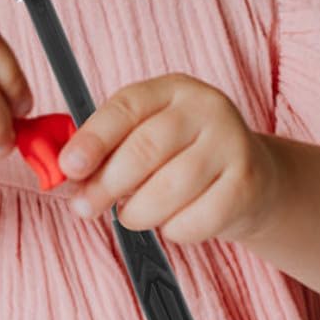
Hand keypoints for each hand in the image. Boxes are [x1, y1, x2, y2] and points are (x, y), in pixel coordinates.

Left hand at [56, 73, 280, 244]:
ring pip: (169, 188)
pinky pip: (195, 219)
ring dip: (139, 212)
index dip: (93, 139)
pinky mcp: (246, 185)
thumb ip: (107, 152)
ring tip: (133, 215)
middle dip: (106, 184)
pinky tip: (173, 221)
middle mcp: (206, 108)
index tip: (69, 167)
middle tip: (85, 207)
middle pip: (145, 149)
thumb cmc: (181, 159)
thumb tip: (69, 179)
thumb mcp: (145, 138)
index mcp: (172, 90)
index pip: (126, 107)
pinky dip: (173, 230)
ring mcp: (231, 144)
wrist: (250, 180)